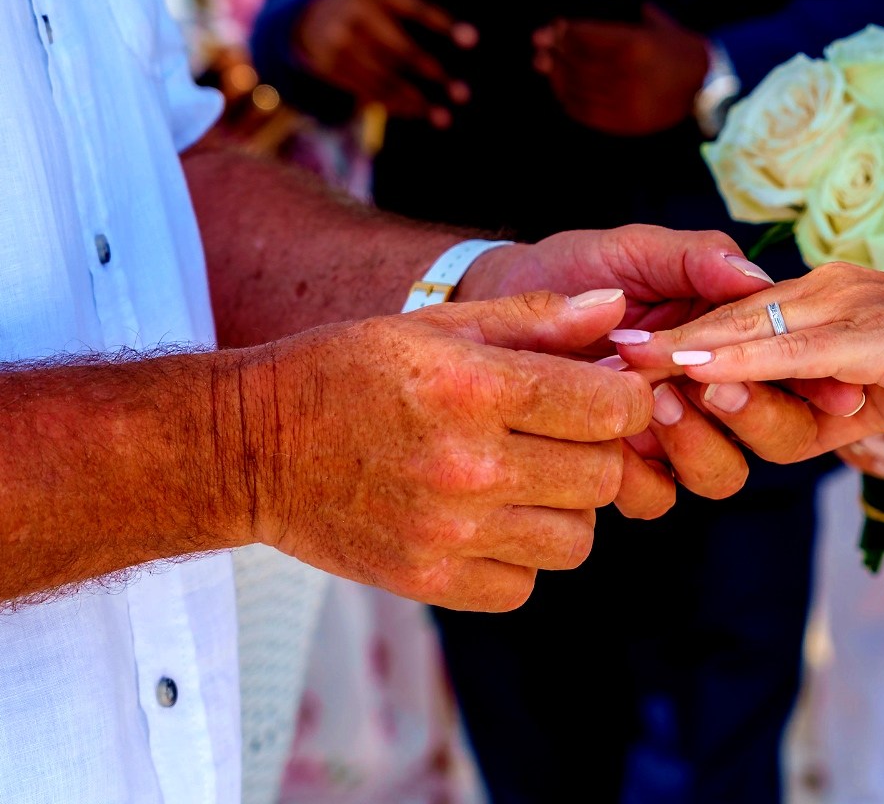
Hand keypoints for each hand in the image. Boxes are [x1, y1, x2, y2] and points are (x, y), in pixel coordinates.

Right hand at [238, 289, 656, 611]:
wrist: (249, 447)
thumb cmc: (349, 370)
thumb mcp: (435, 325)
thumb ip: (535, 318)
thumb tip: (617, 307)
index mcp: (472, 388)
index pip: (609, 408)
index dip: (624, 399)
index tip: (606, 395)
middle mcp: (467, 464)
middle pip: (603, 475)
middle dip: (599, 452)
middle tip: (565, 436)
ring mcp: (448, 532)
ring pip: (576, 539)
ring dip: (565, 509)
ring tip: (526, 479)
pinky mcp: (427, 581)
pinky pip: (524, 584)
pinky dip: (520, 557)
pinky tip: (490, 521)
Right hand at [293, 0, 476, 127]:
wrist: (309, 18)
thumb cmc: (368, 10)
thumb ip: (416, 13)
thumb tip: (469, 39)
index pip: (415, 8)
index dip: (443, 23)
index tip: (472, 40)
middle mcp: (356, 13)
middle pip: (402, 50)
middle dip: (435, 74)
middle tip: (463, 95)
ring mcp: (340, 41)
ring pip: (386, 78)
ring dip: (418, 100)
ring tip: (444, 117)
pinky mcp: (330, 66)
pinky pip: (369, 90)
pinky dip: (396, 105)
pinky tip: (417, 112)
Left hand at [458, 226, 861, 508]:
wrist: (494, 299)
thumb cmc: (571, 268)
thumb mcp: (635, 252)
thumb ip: (695, 260)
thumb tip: (756, 279)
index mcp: (729, 344)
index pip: (797, 375)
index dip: (823, 387)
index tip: (836, 390)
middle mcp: (709, 396)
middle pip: (775, 438)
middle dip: (758, 415)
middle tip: (712, 382)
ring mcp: (668, 437)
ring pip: (721, 475)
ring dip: (702, 443)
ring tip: (658, 397)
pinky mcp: (620, 467)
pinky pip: (652, 497)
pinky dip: (641, 474)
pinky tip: (613, 433)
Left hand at [532, 4, 709, 134]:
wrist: (708, 88)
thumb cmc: (680, 49)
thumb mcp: (656, 24)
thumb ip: (623, 17)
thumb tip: (579, 14)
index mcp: (638, 45)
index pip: (587, 37)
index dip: (565, 32)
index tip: (553, 27)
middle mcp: (631, 74)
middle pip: (578, 63)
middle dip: (556, 53)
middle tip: (540, 46)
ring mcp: (628, 101)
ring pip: (579, 89)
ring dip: (557, 77)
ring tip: (547, 67)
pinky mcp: (627, 122)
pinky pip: (588, 113)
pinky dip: (569, 102)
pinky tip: (562, 93)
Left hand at [615, 262, 883, 462]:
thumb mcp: (877, 384)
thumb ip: (829, 400)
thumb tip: (798, 424)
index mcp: (826, 299)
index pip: (744, 316)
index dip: (686, 336)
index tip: (627, 355)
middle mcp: (825, 293)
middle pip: (732, 318)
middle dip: (668, 342)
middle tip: (609, 357)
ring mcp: (843, 309)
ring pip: (749, 333)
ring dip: (690, 352)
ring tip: (633, 365)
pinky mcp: (865, 335)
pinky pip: (788, 351)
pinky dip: (738, 360)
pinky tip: (693, 370)